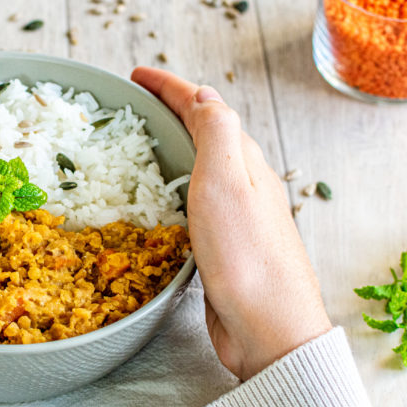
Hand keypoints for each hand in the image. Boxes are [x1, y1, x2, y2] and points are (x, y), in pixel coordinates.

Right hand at [131, 68, 331, 380]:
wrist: (270, 331)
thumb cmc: (246, 258)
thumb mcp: (226, 181)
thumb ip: (216, 132)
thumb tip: (205, 94)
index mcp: (245, 164)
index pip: (205, 109)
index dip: (170, 88)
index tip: (136, 75)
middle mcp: (245, 186)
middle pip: (208, 134)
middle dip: (174, 111)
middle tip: (138, 102)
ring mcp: (237, 219)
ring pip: (204, 169)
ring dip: (177, 148)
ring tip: (147, 141)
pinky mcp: (225, 251)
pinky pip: (197, 204)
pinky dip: (177, 188)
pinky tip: (164, 201)